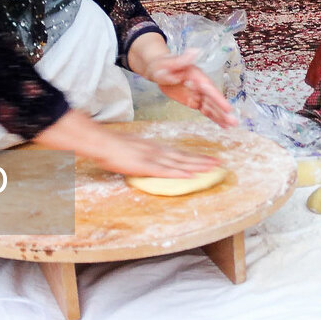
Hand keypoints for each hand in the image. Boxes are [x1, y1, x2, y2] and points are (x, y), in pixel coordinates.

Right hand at [34, 109, 219, 177]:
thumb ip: (142, 154)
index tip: (208, 159)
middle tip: (219, 164)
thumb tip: (148, 160)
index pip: (178, 153)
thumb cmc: (112, 147)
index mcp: (153, 147)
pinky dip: (179, 174)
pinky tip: (190, 176)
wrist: (101, 143)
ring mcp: (152, 157)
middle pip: (183, 157)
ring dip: (196, 166)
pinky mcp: (145, 165)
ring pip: (179, 163)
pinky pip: (165, 171)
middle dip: (201, 161)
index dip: (193, 157)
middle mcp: (157, 150)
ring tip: (211, 169)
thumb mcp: (132, 148)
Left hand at [144, 50, 238, 127]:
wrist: (157, 69)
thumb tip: (194, 51)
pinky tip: (222, 124)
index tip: (228, 108)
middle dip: (222, 111)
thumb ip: (182, 60)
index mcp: (196, 75)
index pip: (209, 88)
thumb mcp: (169, 62)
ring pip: (211, 107)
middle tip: (234, 122)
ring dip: (221, 116)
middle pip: (213, 100)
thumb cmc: (162, 64)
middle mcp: (200, 85)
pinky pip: (205, 110)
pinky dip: (214, 117)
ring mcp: (198, 94)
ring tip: (231, 126)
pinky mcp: (193, 100)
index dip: (218, 99)